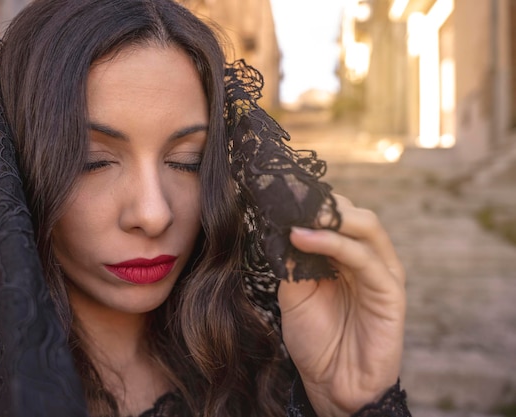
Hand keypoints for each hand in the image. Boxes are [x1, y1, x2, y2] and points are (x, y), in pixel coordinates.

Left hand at [278, 194, 405, 415]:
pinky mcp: (390, 292)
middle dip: (321, 203)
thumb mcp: (294, 293)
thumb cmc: (316, 339)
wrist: (333, 384)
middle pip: (353, 213)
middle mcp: (368, 258)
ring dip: (329, 217)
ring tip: (295, 215)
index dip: (309, 203)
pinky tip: (305, 238)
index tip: (277, 194)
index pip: (334, 216)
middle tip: (287, 198)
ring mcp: (382, 272)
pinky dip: (334, 243)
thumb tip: (281, 227)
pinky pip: (365, 258)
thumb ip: (292, 261)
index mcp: (346, 256)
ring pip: (364, 226)